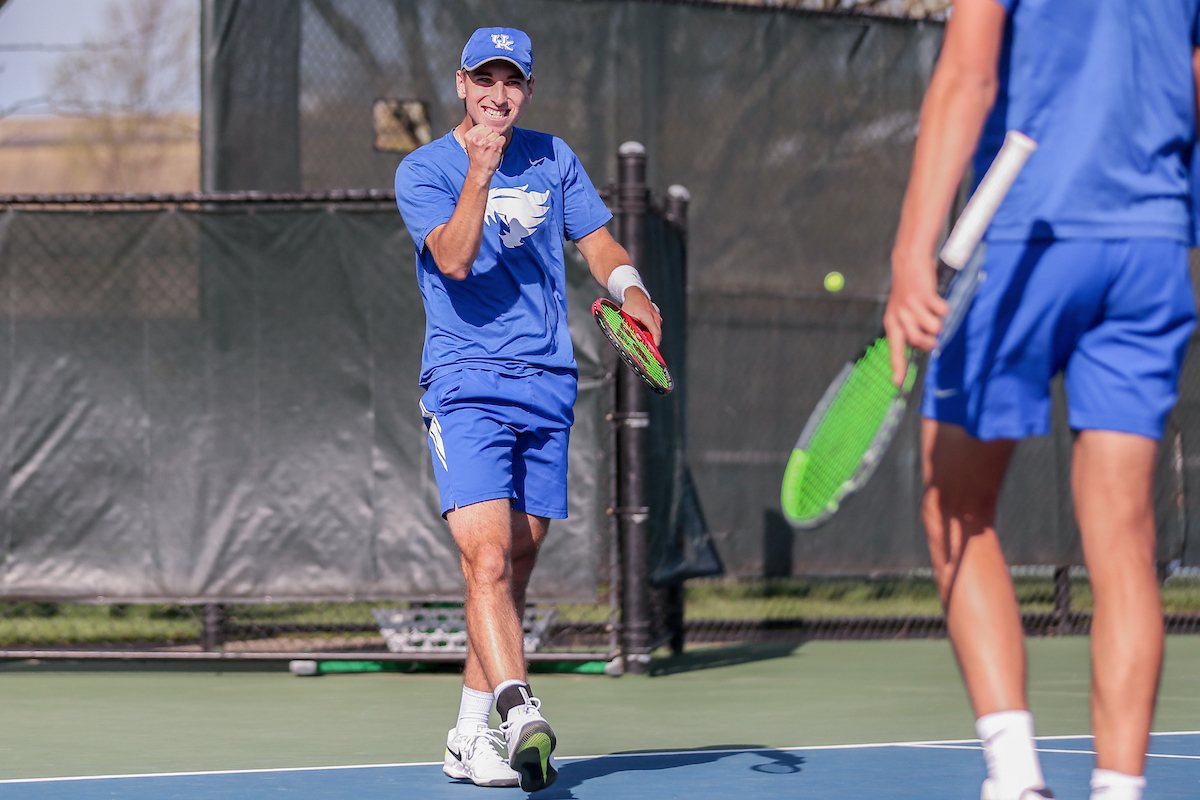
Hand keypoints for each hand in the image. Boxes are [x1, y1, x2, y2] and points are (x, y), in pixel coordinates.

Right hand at [463, 124, 504, 176]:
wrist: (480, 170)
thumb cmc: (477, 156)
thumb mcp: (471, 143)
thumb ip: (476, 132)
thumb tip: (486, 121)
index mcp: (469, 135)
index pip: (482, 126)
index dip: (484, 133)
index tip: (481, 141)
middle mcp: (476, 138)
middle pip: (490, 129)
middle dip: (490, 136)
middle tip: (486, 146)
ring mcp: (486, 142)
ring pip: (496, 134)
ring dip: (495, 140)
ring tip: (490, 149)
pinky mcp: (495, 146)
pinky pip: (502, 138)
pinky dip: (501, 144)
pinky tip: (495, 150)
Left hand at [621, 288, 661, 345]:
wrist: (635, 293)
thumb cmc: (631, 303)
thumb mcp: (626, 315)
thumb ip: (629, 325)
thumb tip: (631, 336)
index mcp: (647, 315)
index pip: (655, 331)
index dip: (655, 342)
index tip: (654, 348)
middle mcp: (654, 316)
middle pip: (657, 332)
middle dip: (653, 341)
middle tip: (648, 348)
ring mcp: (656, 316)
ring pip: (656, 330)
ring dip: (651, 336)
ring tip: (644, 339)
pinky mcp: (656, 317)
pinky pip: (655, 326)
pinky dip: (651, 331)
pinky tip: (644, 332)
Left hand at [882, 252, 948, 385]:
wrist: (909, 263)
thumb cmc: (908, 291)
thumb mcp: (901, 311)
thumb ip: (908, 328)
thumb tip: (922, 347)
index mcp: (892, 322)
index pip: (895, 348)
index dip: (897, 366)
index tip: (898, 383)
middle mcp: (900, 316)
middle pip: (918, 341)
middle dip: (929, 342)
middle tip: (932, 336)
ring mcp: (912, 306)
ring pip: (933, 327)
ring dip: (938, 322)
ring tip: (932, 311)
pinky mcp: (925, 295)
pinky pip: (942, 312)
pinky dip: (943, 308)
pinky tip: (936, 300)